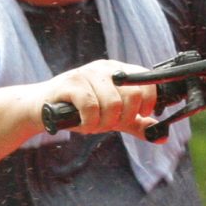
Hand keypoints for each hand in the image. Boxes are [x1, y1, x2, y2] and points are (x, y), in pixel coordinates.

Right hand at [35, 60, 158, 136]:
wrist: (42, 109)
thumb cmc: (80, 112)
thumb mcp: (113, 118)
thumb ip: (137, 124)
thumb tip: (162, 137)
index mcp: (119, 72)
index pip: (148, 83)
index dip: (147, 105)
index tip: (136, 116)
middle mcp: (105, 69)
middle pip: (133, 94)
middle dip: (123, 118)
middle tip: (108, 123)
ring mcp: (88, 74)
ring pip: (113, 104)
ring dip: (103, 123)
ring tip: (92, 123)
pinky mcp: (71, 83)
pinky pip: (91, 107)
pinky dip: (89, 122)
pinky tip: (82, 123)